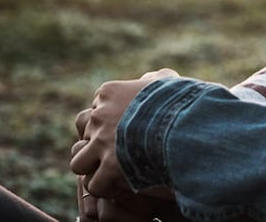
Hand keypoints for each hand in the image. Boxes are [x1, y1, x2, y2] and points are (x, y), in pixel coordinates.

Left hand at [70, 69, 178, 198]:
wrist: (185, 122)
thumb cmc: (180, 100)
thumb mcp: (167, 80)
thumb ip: (153, 79)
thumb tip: (147, 80)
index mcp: (109, 92)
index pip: (96, 108)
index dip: (110, 122)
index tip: (126, 130)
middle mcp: (100, 116)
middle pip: (86, 133)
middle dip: (100, 144)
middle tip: (121, 153)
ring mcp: (102, 142)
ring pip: (79, 161)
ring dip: (93, 168)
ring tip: (112, 174)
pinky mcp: (109, 167)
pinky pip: (94, 183)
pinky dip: (106, 187)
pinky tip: (121, 187)